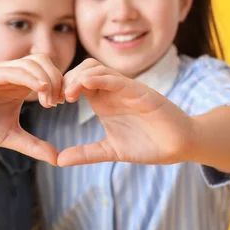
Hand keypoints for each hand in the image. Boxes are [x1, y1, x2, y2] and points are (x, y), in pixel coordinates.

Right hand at [0, 54, 63, 164]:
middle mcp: (9, 73)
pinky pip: (10, 70)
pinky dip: (29, 77)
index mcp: (18, 83)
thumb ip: (33, 145)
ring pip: (30, 62)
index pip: (47, 70)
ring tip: (49, 101)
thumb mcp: (10, 136)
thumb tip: (57, 159)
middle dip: (56, 79)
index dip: (59, 83)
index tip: (62, 103)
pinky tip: (40, 90)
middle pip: (43, 61)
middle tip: (57, 103)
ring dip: (46, 79)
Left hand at [58, 58, 196, 166]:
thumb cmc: (148, 145)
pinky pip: (118, 79)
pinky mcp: (141, 92)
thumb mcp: (110, 150)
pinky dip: (101, 79)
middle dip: (66, 79)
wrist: (179, 146)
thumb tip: (59, 160)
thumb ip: (86, 153)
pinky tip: (86, 85)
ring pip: (97, 69)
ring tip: (68, 95)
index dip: (61, 87)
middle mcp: (113, 90)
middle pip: (83, 69)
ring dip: (79, 77)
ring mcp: (127, 89)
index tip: (50, 103)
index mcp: (104, 100)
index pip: (77, 81)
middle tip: (56, 99)